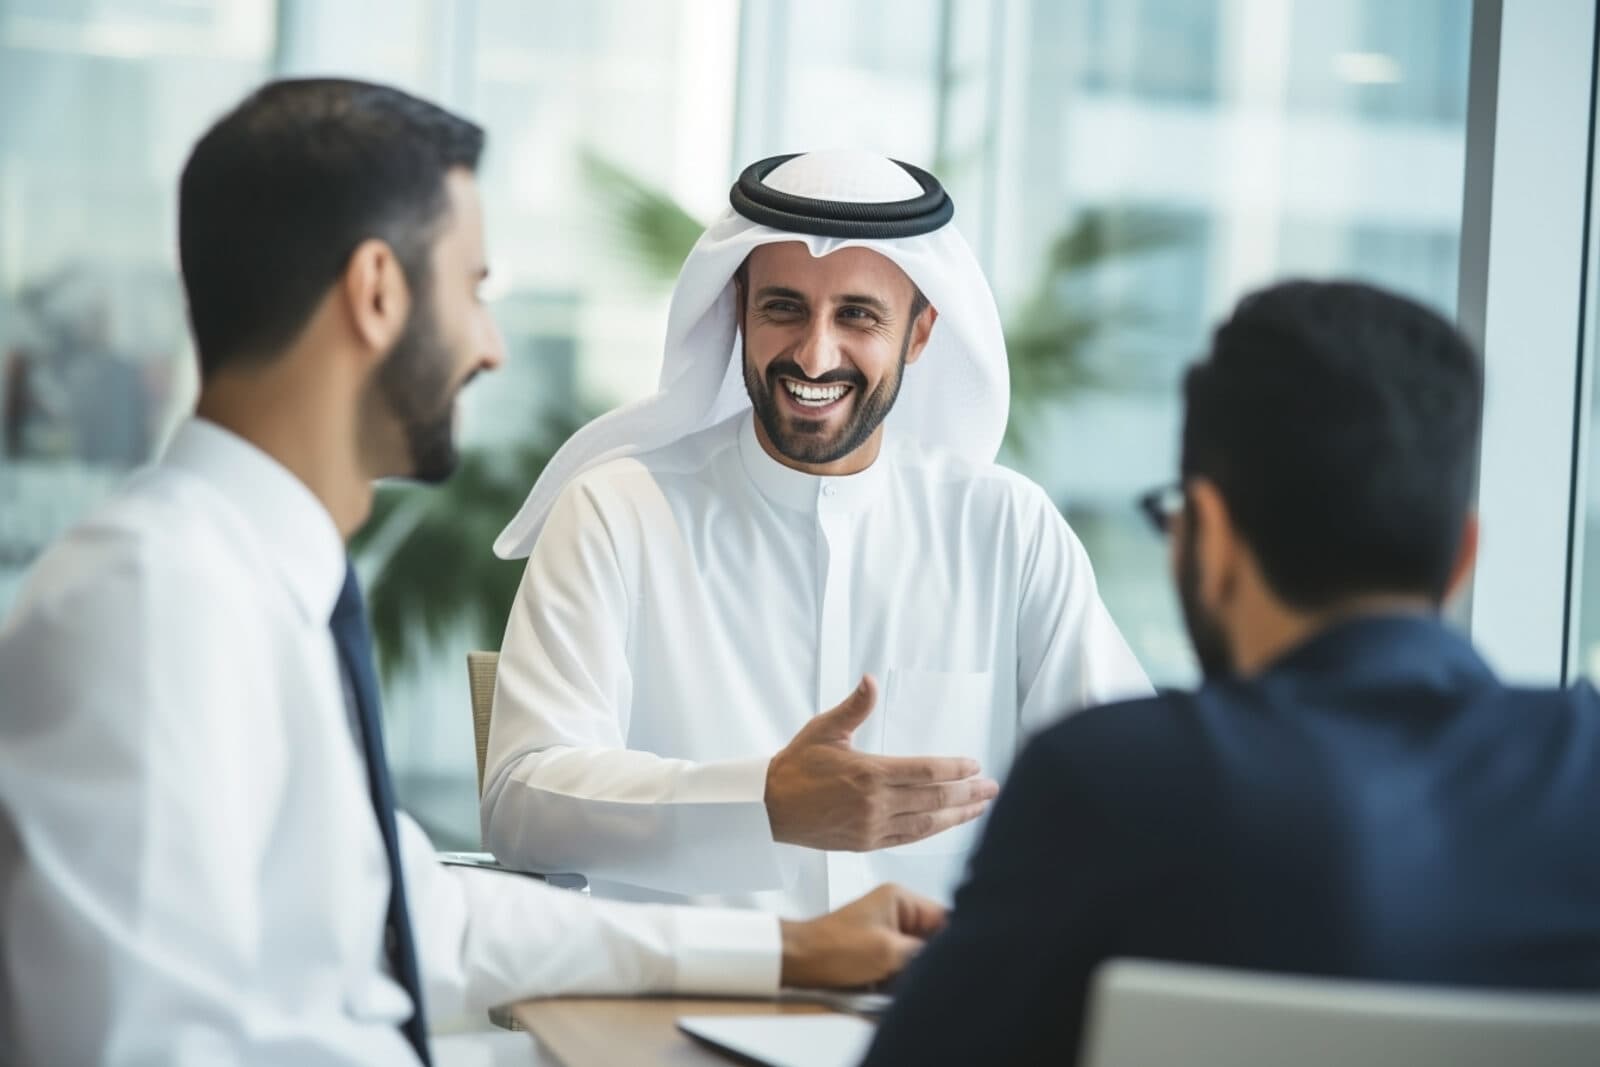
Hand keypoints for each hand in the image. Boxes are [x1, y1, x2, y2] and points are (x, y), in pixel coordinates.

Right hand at [764, 674, 998, 851]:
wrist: (769, 807)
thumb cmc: (796, 766)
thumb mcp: (824, 729)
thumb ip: (854, 707)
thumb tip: (870, 680)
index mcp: (869, 773)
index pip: (926, 771)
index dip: (955, 768)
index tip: (974, 764)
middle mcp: (875, 803)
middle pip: (934, 798)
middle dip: (967, 793)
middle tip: (992, 787)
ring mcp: (872, 826)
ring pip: (927, 823)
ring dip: (958, 814)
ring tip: (980, 807)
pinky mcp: (866, 843)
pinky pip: (909, 838)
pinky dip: (933, 830)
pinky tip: (947, 823)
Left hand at [779, 883, 946, 987]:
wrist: (797, 961)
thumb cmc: (834, 949)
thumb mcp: (888, 952)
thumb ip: (924, 953)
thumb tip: (952, 956)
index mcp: (901, 899)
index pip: (945, 918)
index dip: (952, 942)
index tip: (956, 962)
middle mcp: (897, 910)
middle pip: (932, 938)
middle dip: (928, 959)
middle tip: (919, 974)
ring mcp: (887, 930)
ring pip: (918, 955)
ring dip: (912, 971)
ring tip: (898, 980)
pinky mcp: (878, 949)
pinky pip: (901, 964)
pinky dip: (899, 977)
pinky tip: (888, 985)